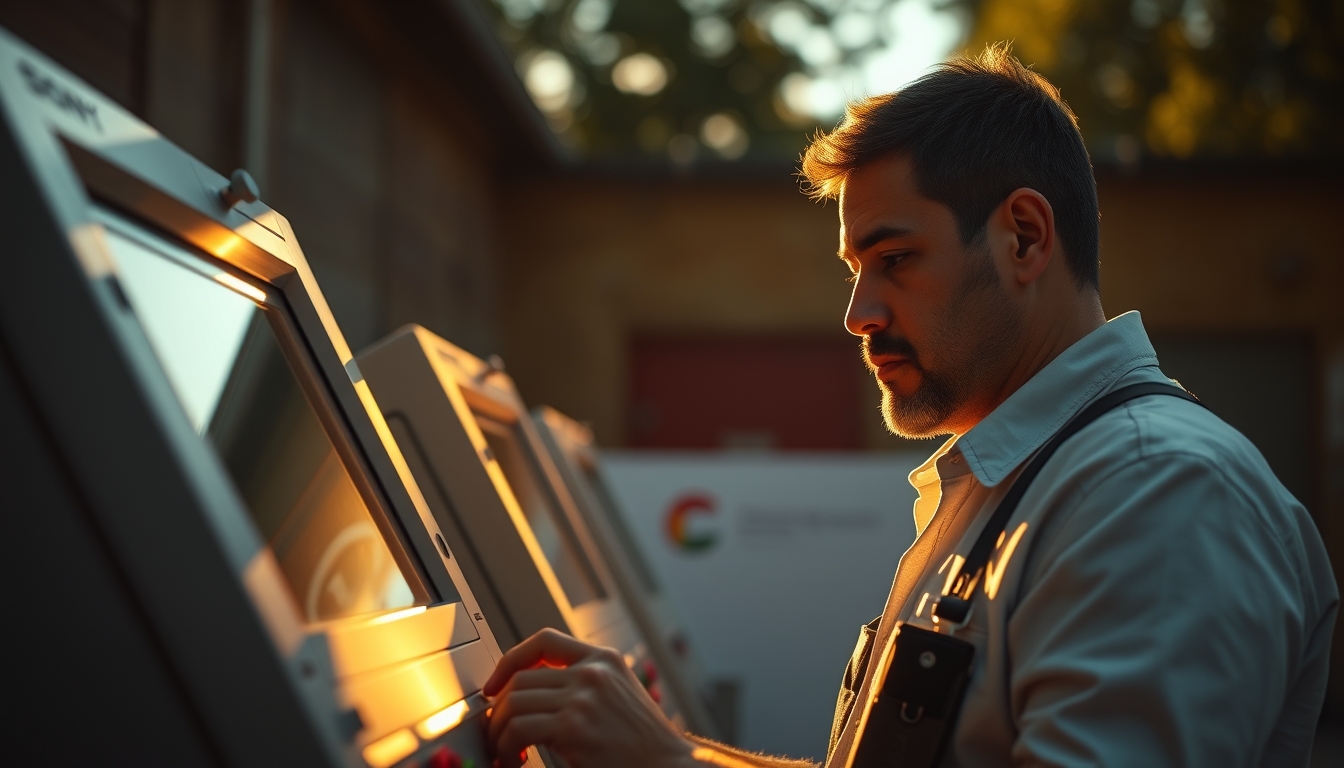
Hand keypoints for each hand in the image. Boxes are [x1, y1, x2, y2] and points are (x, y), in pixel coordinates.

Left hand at [483, 628, 696, 767]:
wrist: (670, 767)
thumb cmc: (644, 745)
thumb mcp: (619, 697)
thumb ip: (586, 686)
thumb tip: (535, 694)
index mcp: (605, 660)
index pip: (544, 641)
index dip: (510, 661)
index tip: (494, 686)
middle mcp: (593, 672)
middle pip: (521, 678)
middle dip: (500, 710)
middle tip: (499, 736)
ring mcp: (583, 697)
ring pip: (513, 704)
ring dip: (499, 732)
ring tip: (506, 754)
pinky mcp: (573, 727)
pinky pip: (518, 730)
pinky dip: (506, 748)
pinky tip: (516, 761)